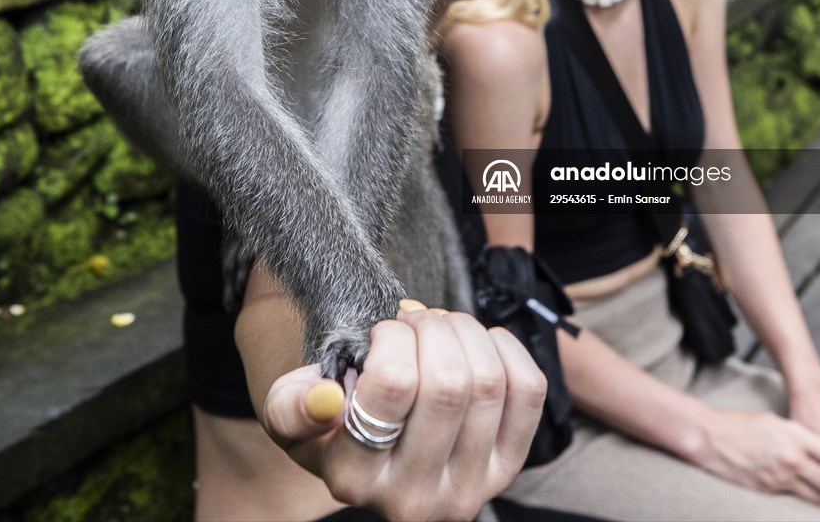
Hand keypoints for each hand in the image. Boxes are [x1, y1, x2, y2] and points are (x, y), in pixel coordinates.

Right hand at [260, 306, 546, 521]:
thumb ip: (292, 407)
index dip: (393, 338)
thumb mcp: (293, 415)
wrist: (380, 461)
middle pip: (448, 383)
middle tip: (413, 321)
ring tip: (440, 328)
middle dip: (432, 328)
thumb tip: (325, 398)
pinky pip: (527, 389)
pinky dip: (504, 348)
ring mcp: (469, 486)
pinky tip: (476, 344)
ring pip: (488, 382)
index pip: (394, 386)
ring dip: (466, 332)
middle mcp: (416, 497)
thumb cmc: (335, 422)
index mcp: (356, 479)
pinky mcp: (508, 467)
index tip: (382, 334)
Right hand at [694, 407, 819, 514]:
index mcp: (795, 435)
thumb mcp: (775, 422)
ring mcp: (780, 477)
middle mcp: (792, 457)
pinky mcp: (769, 490)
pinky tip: (817, 505)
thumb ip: (799, 438)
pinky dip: (812, 504)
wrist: (708, 437)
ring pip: (819, 497)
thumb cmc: (739, 423)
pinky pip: (797, 500)